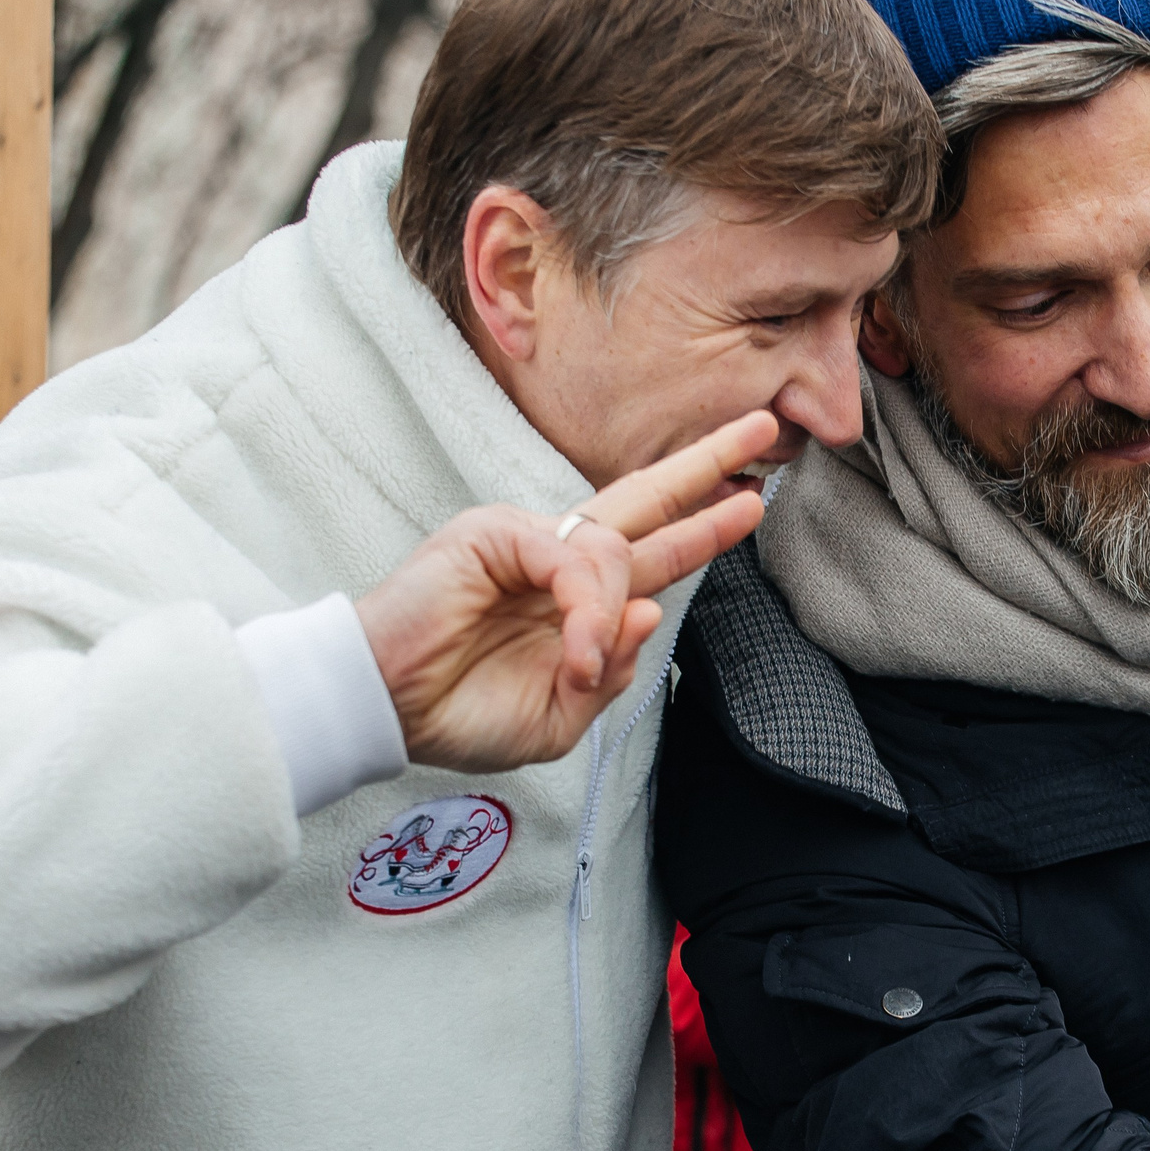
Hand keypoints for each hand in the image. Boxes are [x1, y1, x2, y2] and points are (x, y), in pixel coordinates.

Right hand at [355, 411, 770, 772]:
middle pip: (645, 500)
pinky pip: (572, 562)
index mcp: (573, 597)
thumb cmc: (461, 714)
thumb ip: (611, 673)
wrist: (387, 710)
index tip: (750, 499)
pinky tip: (575, 650)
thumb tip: (654, 615)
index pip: (651, 549)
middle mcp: (557, 557)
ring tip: (581, 667)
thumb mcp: (559, 716)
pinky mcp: (495, 533)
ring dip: (611, 614)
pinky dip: (584, 611)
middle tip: (762, 434)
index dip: (702, 527)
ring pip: (613, 553)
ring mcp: (526, 538)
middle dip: (706, 468)